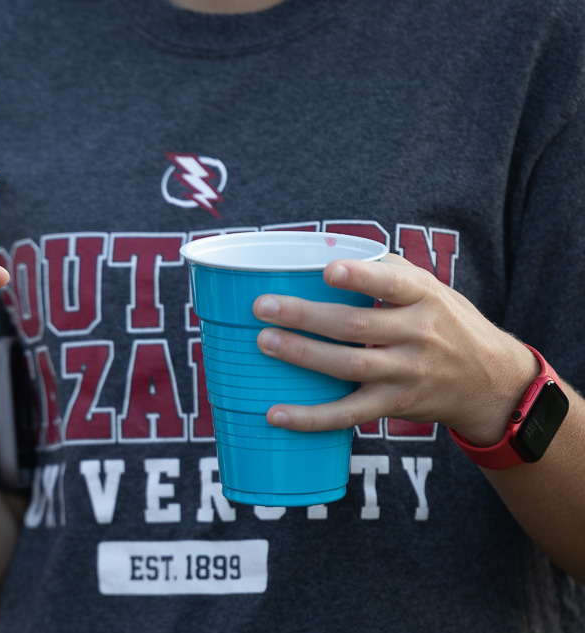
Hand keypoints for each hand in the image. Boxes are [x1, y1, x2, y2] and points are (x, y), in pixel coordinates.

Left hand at [251, 254, 537, 444]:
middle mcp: (418, 335)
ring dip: (302, 355)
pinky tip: (275, 414)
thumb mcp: (433, 290)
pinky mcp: (394, 406)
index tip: (328, 270)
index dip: (360, 278)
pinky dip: (310, 417)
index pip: (393, 284)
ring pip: (348, 366)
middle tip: (263, 307)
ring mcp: (406, 374)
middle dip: (305, 316)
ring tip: (264, 342)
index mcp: (425, 298)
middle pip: (355, 326)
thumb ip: (387, 272)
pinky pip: (347, 414)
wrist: (492, 383)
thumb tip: (328, 249)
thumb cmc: (447, 324)